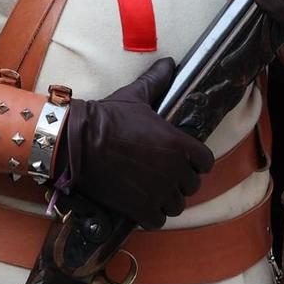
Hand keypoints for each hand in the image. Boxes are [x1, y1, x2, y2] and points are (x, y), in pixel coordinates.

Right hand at [62, 58, 211, 228]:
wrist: (77, 142)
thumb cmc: (108, 118)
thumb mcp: (136, 96)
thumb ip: (157, 81)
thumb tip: (169, 63)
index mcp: (178, 144)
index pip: (205, 162)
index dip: (197, 162)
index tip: (186, 161)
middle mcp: (173, 170)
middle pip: (192, 185)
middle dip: (181, 182)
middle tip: (164, 176)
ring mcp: (158, 191)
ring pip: (177, 205)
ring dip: (168, 200)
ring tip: (155, 193)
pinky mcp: (140, 208)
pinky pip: (159, 220)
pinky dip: (153, 216)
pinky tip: (143, 206)